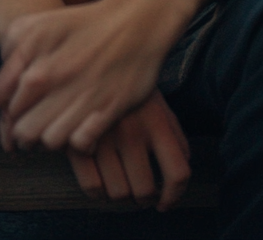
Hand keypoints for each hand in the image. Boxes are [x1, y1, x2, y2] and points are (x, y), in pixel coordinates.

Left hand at [0, 0, 163, 152]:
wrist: (135, 21)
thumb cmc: (84, 23)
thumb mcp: (39, 24)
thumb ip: (10, 50)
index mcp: (35, 58)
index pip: (5, 106)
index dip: (7, 113)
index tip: (17, 111)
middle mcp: (55, 78)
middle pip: (24, 130)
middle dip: (25, 132)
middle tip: (35, 125)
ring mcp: (82, 95)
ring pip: (50, 141)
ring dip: (51, 138)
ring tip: (56, 127)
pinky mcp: (109, 109)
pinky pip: (80, 143)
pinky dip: (79, 142)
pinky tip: (81, 129)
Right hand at [66, 91, 190, 211]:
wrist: (88, 61)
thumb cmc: (128, 87)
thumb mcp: (157, 102)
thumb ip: (174, 132)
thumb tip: (184, 163)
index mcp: (156, 120)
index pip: (177, 173)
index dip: (174, 196)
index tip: (166, 202)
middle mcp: (131, 131)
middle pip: (144, 190)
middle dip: (145, 199)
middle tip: (142, 194)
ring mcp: (103, 138)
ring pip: (118, 193)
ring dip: (122, 197)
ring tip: (121, 186)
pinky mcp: (77, 142)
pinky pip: (91, 186)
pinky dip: (98, 193)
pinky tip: (102, 184)